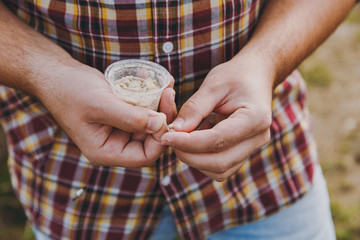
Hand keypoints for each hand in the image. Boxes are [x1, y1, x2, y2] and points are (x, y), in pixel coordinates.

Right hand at [35, 62, 175, 166]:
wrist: (57, 74)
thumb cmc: (71, 91)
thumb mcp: (100, 105)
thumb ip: (130, 118)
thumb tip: (160, 125)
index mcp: (106, 151)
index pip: (144, 156)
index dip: (160, 140)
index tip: (166, 116)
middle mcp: (114, 144)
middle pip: (150, 139)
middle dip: (163, 117)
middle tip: (169, 94)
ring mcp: (119, 129)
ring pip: (149, 123)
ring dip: (160, 104)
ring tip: (166, 84)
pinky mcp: (122, 114)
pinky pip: (142, 109)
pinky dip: (151, 96)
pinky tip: (156, 80)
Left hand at [161, 55, 271, 180]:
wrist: (255, 75)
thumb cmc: (235, 76)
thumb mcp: (213, 85)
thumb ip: (194, 108)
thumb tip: (175, 130)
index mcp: (255, 118)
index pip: (218, 140)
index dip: (189, 142)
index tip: (167, 136)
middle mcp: (258, 138)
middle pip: (220, 163)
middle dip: (189, 155)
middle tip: (169, 139)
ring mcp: (252, 148)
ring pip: (220, 170)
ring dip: (195, 159)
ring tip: (183, 136)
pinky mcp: (243, 152)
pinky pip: (221, 166)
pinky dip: (202, 158)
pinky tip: (195, 138)